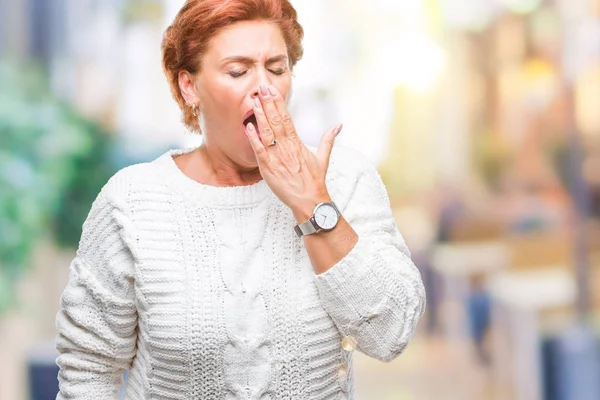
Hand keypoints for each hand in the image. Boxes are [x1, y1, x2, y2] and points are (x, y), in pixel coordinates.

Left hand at [245, 84, 342, 219]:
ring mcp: (277, 157)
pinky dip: (253, 138)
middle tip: (261, 88)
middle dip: (268, 103)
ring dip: (260, 116)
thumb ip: (328, 140)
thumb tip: (338, 125)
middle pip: (276, 121)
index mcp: (297, 143)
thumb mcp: (323, 158)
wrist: (310, 200)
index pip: (287, 118)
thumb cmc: (314, 181)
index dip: (278, 103)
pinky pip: (259, 151)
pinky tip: (248, 126)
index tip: (272, 91)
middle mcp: (287, 147)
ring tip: (254, 101)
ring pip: (267, 132)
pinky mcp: (269, 168)